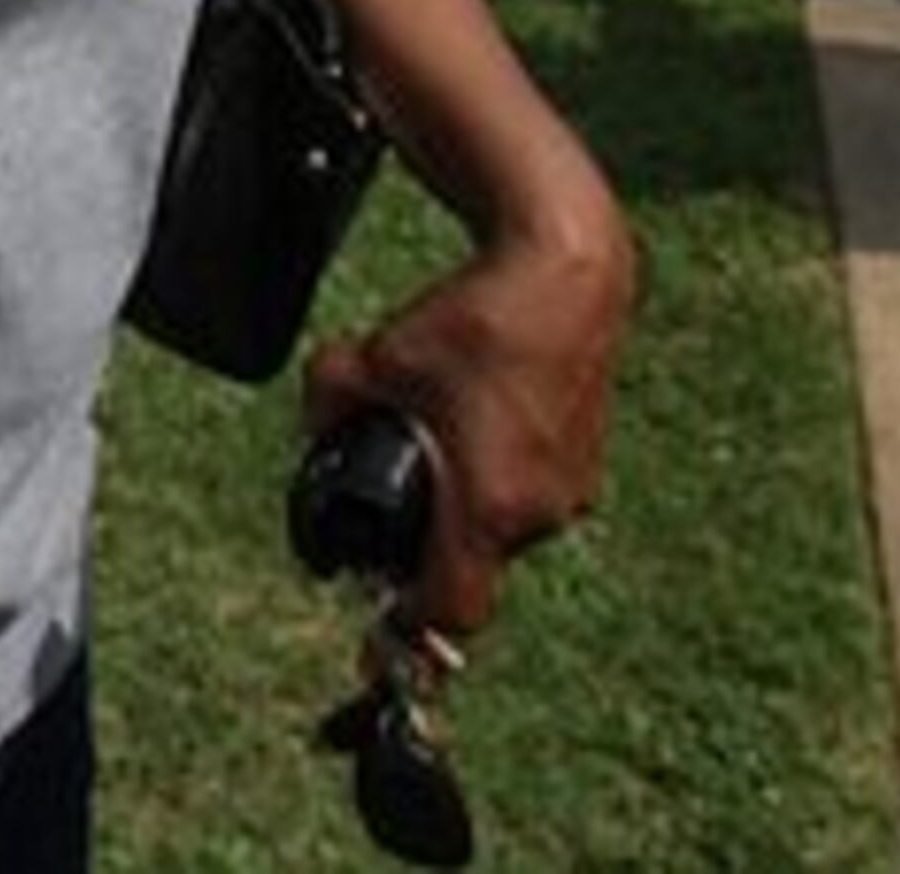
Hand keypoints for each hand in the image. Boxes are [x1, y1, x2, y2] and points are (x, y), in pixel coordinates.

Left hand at [302, 221, 631, 640]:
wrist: (568, 272)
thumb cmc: (474, 316)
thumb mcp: (374, 355)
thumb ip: (326, 399)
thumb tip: (315, 430)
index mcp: (488, 503)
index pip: (452, 612)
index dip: (410, 627)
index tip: (378, 628)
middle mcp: (538, 511)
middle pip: (468, 565)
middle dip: (424, 541)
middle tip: (389, 493)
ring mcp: (571, 489)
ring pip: (498, 526)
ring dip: (463, 504)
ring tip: (436, 439)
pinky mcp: (584, 462)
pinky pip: (527, 494)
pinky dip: (495, 475)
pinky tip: (473, 424)